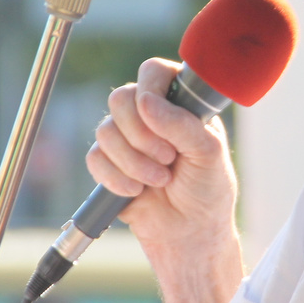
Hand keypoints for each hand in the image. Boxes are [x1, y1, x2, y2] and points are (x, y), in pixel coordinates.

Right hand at [87, 57, 238, 257]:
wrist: (190, 231)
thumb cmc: (208, 188)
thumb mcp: (208, 153)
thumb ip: (182, 125)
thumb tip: (147, 103)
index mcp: (178, 100)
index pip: (152, 72)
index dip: (150, 91)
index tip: (159, 118)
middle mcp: (149, 113)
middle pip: (120, 98)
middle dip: (141, 135)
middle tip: (168, 157)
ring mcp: (126, 137)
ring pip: (105, 131)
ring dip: (133, 162)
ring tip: (159, 180)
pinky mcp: (108, 162)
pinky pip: (95, 159)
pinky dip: (117, 178)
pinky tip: (138, 191)